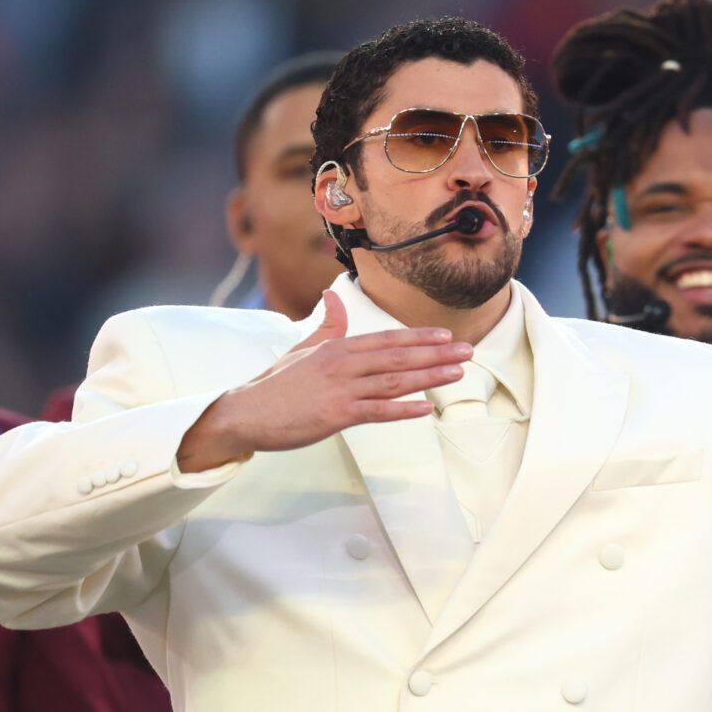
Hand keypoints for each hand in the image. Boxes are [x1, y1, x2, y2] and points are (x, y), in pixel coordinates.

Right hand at [177, 289, 470, 471]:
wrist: (244, 413)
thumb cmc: (275, 385)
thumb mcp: (302, 348)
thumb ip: (327, 326)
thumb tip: (335, 298)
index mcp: (338, 347)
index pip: (387, 339)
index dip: (419, 337)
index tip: (446, 335)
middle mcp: (343, 363)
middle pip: (398, 356)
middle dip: (436, 353)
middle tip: (468, 351)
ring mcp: (341, 388)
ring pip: (394, 380)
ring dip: (429, 376)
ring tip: (457, 373)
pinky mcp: (336, 414)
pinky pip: (378, 411)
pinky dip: (404, 409)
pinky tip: (427, 408)